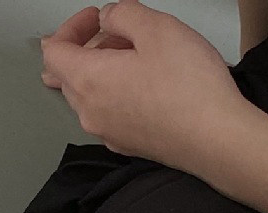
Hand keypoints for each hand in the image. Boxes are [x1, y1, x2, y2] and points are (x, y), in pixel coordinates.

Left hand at [39, 3, 248, 174]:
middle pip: (67, 76)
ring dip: (101, 70)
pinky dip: (115, 92)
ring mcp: (107, 132)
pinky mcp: (126, 143)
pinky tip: (143, 83)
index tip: (95, 17)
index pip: (53, 52)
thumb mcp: (156, 27)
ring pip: (87, 95)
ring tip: (135, 55)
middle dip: (86, 48)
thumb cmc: (188, 88)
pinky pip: (107, 113)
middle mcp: (90, 112)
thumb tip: (108, 17)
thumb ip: (123, 14)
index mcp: (88, 80)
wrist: (214, 138)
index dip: (70, 28)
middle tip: (117, 32)